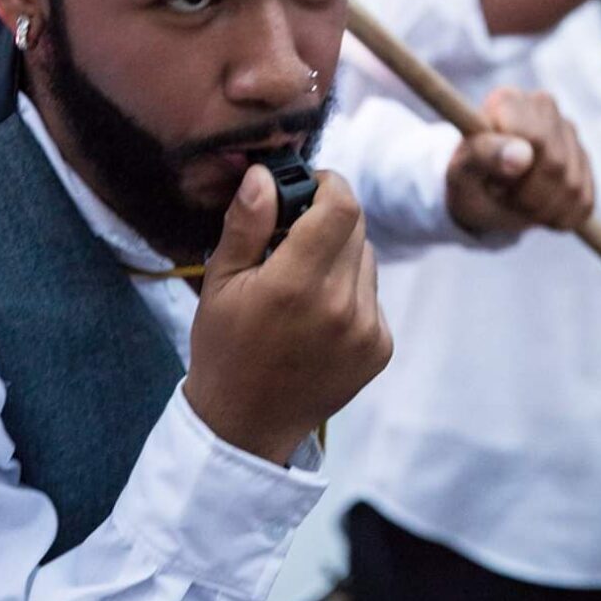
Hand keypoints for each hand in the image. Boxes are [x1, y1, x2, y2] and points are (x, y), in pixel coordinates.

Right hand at [184, 164, 391, 464]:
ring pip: (367, 258)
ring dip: (340, 255)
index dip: (329, 184)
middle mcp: (340, 306)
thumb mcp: (220, 281)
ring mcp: (365, 330)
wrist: (245, 425)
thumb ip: (246, 223)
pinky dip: (350, 290)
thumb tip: (265, 175)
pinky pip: (372, 293)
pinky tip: (317, 313)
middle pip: (356, 226)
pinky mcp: (379, 348)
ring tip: (303, 282)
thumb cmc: (225, 348)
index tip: (308, 187)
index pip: (342, 206)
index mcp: (296, 285)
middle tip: (293, 237)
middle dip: (328, 218)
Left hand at [446, 86, 593, 235]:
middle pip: (556, 164)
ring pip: (572, 186)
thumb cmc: (469, 180)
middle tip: (504, 197)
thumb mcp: (461, 172)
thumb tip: (522, 154)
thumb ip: (484, 155)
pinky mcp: (584, 162)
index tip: (492, 181)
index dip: (513, 171)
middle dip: (527, 195)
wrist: (482, 197)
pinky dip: (559, 217)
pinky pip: (584, 201)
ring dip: (541, 210)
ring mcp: (568, 133)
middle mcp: (543, 107)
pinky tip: (538, 207)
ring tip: (517, 202)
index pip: (534, 138)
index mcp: (509, 100)